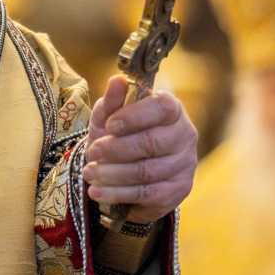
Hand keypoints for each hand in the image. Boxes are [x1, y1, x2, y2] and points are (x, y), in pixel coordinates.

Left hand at [80, 80, 198, 222]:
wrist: (125, 171)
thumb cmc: (118, 136)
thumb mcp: (108, 117)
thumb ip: (112, 101)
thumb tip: (117, 80)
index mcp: (172, 109)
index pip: (162, 107)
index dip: (135, 116)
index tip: (110, 125)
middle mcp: (185, 135)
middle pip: (152, 143)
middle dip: (116, 149)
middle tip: (92, 153)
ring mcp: (185, 164)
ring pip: (147, 171)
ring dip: (112, 174)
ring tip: (89, 173)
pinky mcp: (179, 190)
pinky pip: (147, 194)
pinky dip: (118, 193)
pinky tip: (97, 192)